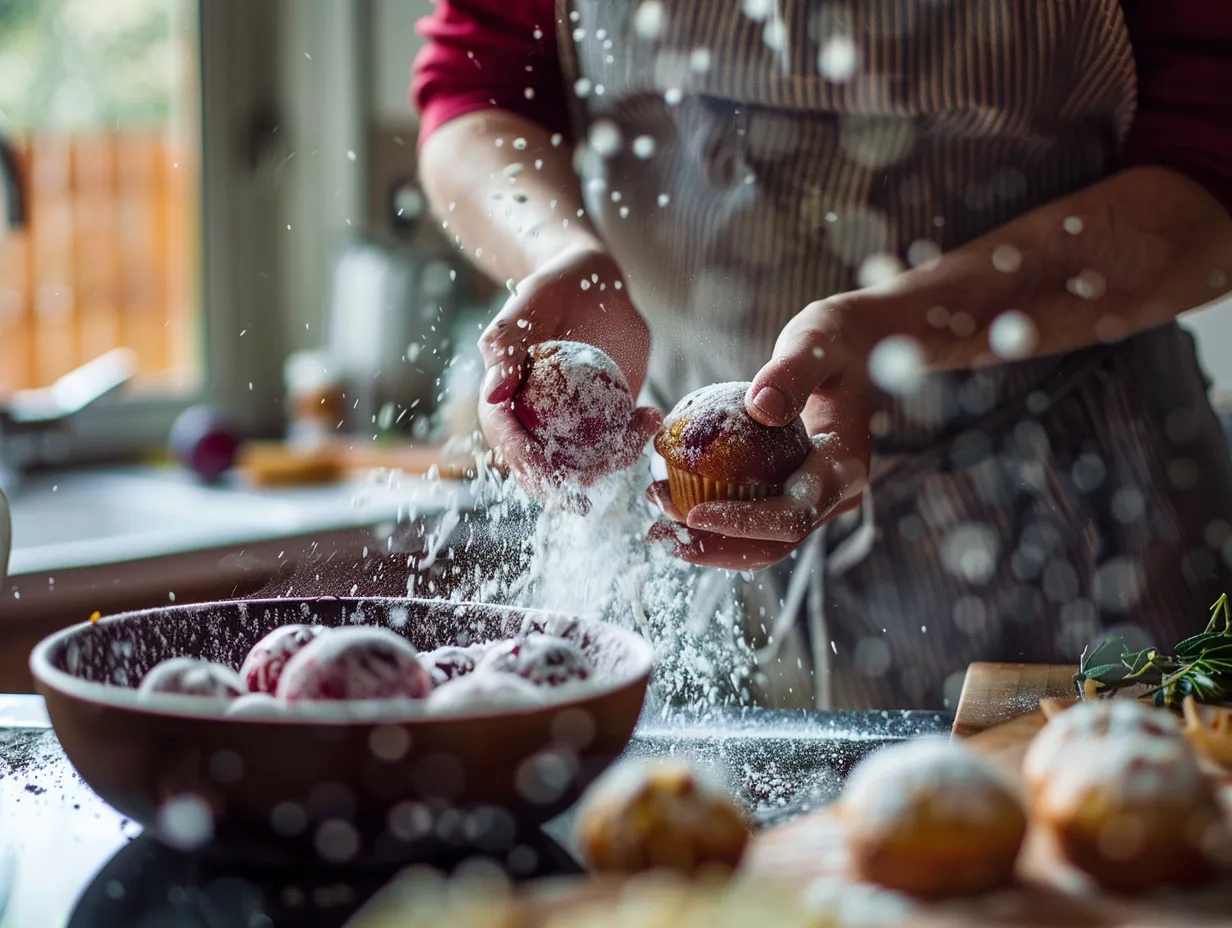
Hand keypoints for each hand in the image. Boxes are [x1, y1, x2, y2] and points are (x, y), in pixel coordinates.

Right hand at [478, 245, 661, 501]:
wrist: (597, 284)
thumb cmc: (557, 286)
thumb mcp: (531, 303)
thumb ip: (507, 344)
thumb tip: (490, 395)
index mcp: (503, 400)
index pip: (507, 441)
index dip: (526, 464)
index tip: (552, 475)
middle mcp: (532, 421)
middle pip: (543, 468)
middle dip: (573, 481)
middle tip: (607, 468)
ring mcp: (568, 426)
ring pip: (584, 466)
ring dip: (614, 459)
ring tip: (643, 422)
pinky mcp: (602, 423)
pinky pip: (614, 447)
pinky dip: (634, 441)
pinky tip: (651, 415)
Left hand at [646, 298, 871, 568]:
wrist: (859, 349)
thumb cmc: (835, 341)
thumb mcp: (816, 342)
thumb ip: (792, 372)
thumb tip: (760, 408)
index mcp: (844, 467)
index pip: (793, 514)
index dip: (744, 522)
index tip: (693, 514)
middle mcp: (832, 493)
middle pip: (774, 543)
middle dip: (715, 547)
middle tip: (659, 535)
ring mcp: (813, 496)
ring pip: (762, 539)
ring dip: (708, 540)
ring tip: (656, 520)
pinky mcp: (792, 488)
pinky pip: (753, 514)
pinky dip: (713, 517)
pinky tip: (670, 496)